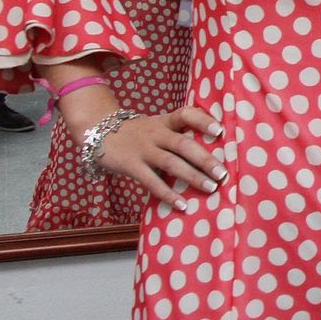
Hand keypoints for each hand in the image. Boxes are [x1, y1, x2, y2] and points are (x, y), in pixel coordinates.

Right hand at [92, 106, 225, 208]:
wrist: (97, 130)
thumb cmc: (136, 132)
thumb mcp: (156, 126)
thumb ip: (177, 134)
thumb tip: (211, 151)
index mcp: (165, 122)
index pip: (186, 114)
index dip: (203, 121)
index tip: (220, 130)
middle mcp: (156, 134)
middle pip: (183, 144)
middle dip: (205, 159)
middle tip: (223, 173)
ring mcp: (143, 149)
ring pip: (171, 163)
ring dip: (192, 176)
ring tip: (211, 187)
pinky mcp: (131, 165)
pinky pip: (151, 181)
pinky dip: (167, 194)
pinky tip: (182, 204)